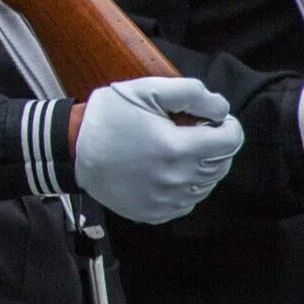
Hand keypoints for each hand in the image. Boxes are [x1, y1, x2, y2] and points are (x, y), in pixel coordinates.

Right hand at [75, 77, 243, 224]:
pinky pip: (188, 201)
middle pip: (222, 164)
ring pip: (207, 184)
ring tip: (177, 150)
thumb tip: (221, 109)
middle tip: (191, 131)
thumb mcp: (146, 90)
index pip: (231, 140)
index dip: (227, 125)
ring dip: (201, 165)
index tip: (212, 118)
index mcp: (178, 148)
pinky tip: (166, 170)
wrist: (72, 150)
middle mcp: (178, 180)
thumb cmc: (109, 116)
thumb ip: (191, 93)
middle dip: (215, 145)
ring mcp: (167, 201)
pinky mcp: (156, 213)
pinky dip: (185, 186)